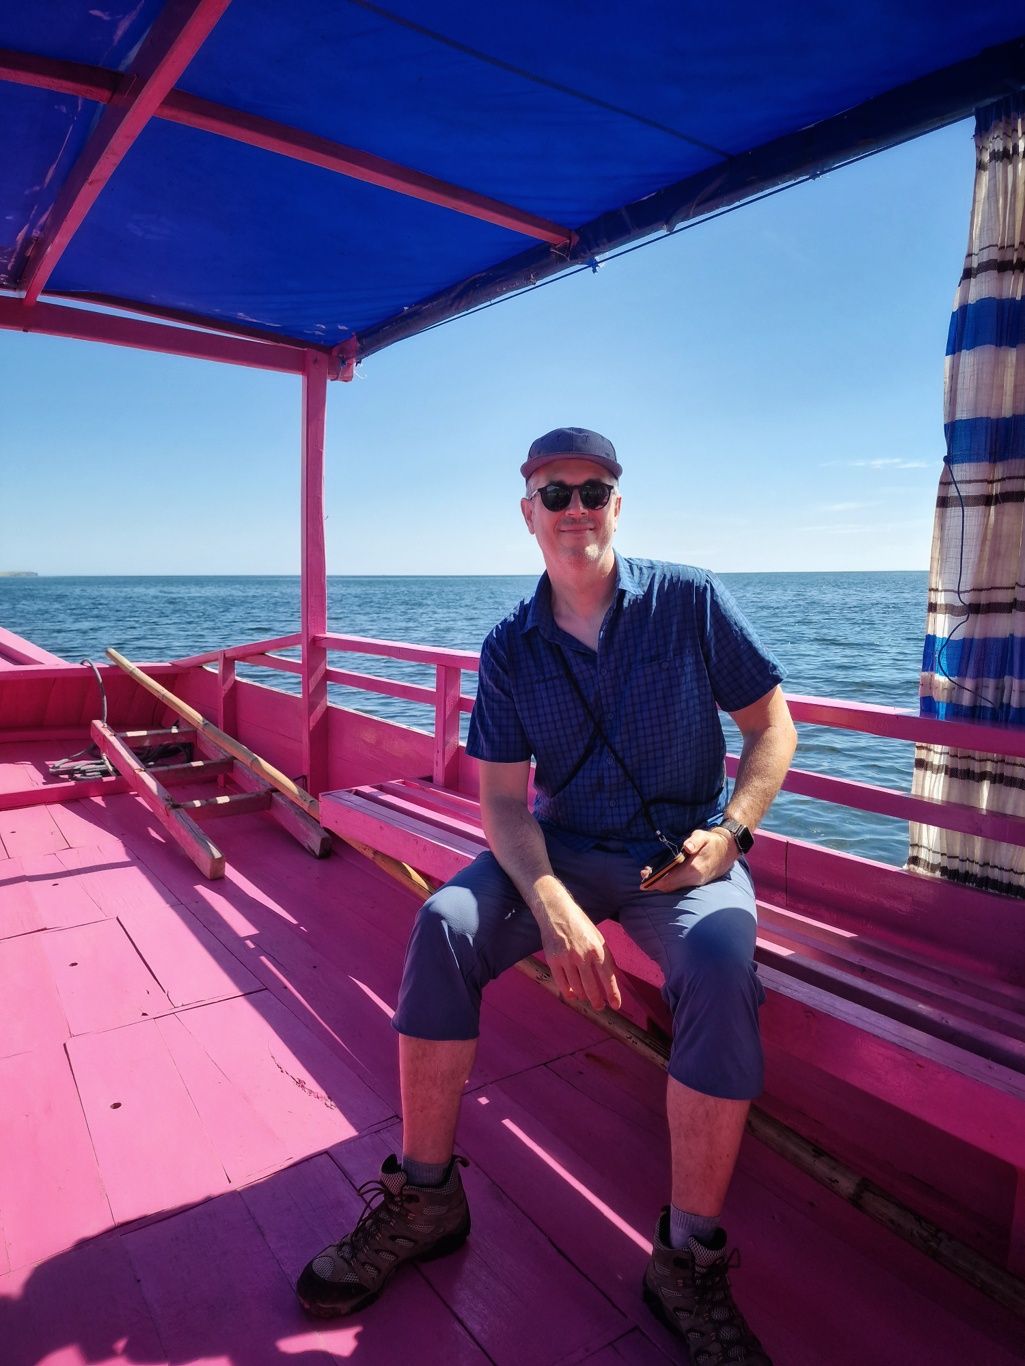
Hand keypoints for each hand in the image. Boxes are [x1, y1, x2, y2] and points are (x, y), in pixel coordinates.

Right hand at [537, 894, 621, 1011]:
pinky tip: (572, 995)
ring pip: (576, 988)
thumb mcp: (598, 938)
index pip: (608, 978)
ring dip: (583, 996)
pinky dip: (568, 993)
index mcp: (597, 949)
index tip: (616, 1005)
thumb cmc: (581, 925)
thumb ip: (605, 957)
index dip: (613, 994)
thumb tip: (612, 978)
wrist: (557, 912)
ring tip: (585, 997)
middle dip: (597, 1001)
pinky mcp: (553, 960)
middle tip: (599, 1006)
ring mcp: (566, 959)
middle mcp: (583, 956)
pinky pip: (562, 984)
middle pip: (591, 987)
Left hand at [639, 827, 735, 891]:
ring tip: (649, 874)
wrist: (728, 850)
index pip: (670, 880)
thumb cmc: (713, 842)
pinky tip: (662, 875)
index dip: (656, 881)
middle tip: (643, 873)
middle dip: (655, 882)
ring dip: (661, 882)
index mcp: (694, 869)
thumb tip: (687, 847)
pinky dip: (668, 881)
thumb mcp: (703, 836)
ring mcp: (696, 882)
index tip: (645, 880)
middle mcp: (694, 879)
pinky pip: (679, 884)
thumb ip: (694, 841)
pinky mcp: (696, 881)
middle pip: (669, 886)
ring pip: (674, 886)